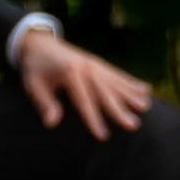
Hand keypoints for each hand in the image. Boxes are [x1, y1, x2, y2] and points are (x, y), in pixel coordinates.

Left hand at [15, 26, 149, 141]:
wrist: (38, 42)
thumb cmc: (35, 68)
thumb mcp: (34, 86)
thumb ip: (44, 103)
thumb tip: (51, 123)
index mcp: (70, 73)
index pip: (84, 101)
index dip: (94, 119)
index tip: (103, 136)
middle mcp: (87, 67)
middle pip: (105, 92)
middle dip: (120, 110)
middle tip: (133, 125)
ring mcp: (95, 64)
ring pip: (116, 82)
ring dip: (132, 95)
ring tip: (145, 107)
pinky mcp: (99, 63)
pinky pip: (118, 74)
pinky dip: (132, 82)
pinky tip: (146, 89)